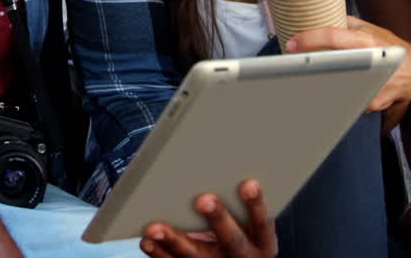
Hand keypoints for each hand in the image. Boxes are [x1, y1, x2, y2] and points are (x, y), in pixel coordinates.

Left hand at [140, 180, 276, 257]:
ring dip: (175, 240)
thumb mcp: (249, 223)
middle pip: (232, 240)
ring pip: (197, 255)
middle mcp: (243, 257)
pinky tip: (148, 241)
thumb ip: (238, 203)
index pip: (262, 223)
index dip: (256, 205)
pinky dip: (160, 253)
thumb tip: (216, 162)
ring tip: (155, 228)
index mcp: (261, 242)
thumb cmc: (242, 234)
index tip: (248, 183)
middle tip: (203, 200)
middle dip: (218, 220)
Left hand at [286, 15, 410, 112]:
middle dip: (310, 67)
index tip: (291, 44)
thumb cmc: (388, 46)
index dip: (309, 39)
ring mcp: (373, 84)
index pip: (333, 37)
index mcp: (366, 40)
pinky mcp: (373, 102)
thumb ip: (346, 24)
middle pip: (331, 66)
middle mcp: (370, 61)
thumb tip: (318, 16)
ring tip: (314, 77)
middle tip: (294, 65)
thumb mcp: (369, 29)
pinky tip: (336, 89)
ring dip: (321, 82)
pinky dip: (336, 94)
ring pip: (336, 86)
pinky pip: (346, 99)